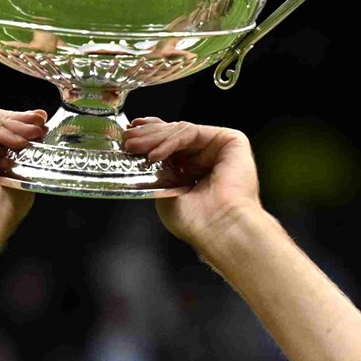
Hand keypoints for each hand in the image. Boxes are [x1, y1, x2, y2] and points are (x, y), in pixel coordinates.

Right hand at [0, 106, 41, 233]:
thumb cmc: (0, 206)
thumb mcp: (20, 175)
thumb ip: (23, 155)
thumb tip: (39, 135)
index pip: (0, 137)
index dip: (22, 128)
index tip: (42, 125)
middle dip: (22, 121)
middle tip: (41, 124)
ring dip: (16, 124)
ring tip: (34, 135)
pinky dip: (2, 127)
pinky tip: (16, 142)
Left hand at [128, 119, 265, 261]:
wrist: (219, 228)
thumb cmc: (196, 221)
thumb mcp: (163, 192)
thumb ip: (155, 171)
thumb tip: (138, 151)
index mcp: (195, 171)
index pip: (171, 144)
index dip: (150, 135)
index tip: (130, 133)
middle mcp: (208, 158)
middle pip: (175, 134)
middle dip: (147, 135)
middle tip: (128, 140)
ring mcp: (221, 149)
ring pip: (182, 131)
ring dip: (155, 138)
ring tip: (136, 147)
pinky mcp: (232, 141)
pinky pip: (193, 133)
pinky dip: (171, 141)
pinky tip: (156, 155)